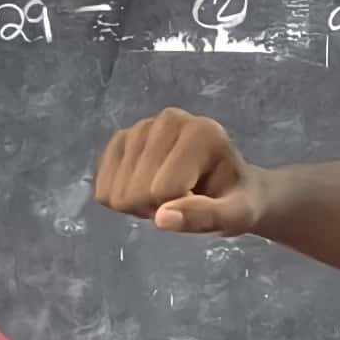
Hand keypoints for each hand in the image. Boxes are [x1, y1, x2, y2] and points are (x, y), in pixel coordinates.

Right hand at [91, 108, 268, 235]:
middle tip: (184, 199)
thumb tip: (162, 218)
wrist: (228, 185)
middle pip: (136, 192)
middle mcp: (167, 120)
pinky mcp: (120, 140)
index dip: (179, 209)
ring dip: (141, 206)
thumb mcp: (236, 215)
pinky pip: (103, 189)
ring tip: (170, 194)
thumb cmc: (235, 199)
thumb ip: (206, 217)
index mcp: (201, 132)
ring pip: (117, 193)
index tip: (201, 201)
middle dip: (157, 208)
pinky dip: (123, 200)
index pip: (164, 190)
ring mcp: (139, 127)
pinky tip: (148, 189)